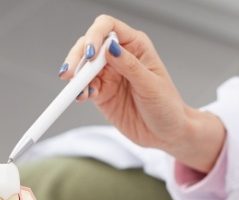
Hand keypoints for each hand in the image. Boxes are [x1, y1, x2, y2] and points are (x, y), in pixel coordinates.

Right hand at [60, 15, 224, 170]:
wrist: (165, 133)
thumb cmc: (166, 106)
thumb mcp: (151, 85)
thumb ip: (130, 66)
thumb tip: (110, 47)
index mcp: (135, 46)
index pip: (108, 28)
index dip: (95, 35)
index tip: (90, 54)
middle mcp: (119, 57)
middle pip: (89, 45)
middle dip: (78, 57)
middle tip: (71, 73)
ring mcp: (108, 76)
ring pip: (83, 67)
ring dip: (76, 76)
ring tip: (76, 89)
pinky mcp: (101, 95)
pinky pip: (85, 88)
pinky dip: (79, 91)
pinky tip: (81, 96)